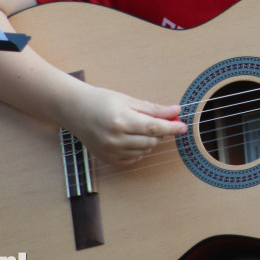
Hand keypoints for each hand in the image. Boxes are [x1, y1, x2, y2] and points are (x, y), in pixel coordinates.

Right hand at [66, 85, 186, 165]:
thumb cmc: (102, 101)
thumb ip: (153, 109)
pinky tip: (133, 139)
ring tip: (141, 127)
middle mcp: (116, 139)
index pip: (155, 127)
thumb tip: (176, 111)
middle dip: (161, 132)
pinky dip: (139, 150)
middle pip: (151, 141)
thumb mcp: (129, 100)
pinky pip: (133, 159)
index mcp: (122, 121)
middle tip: (162, 122)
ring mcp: (110, 151)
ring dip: (150, 141)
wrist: (75, 110)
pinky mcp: (107, 159)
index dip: (172, 127)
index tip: (184, 126)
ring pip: (144, 151)